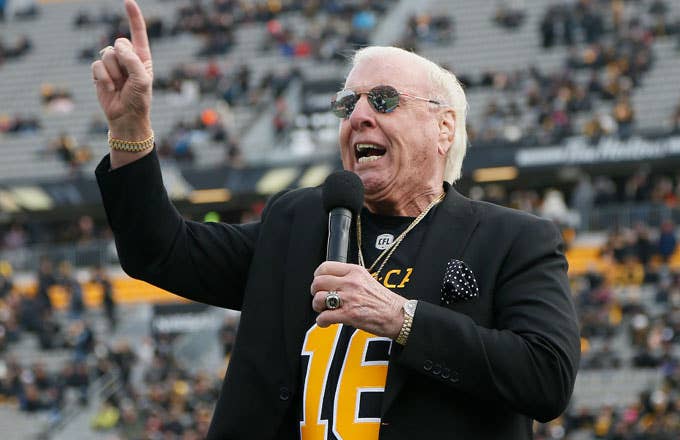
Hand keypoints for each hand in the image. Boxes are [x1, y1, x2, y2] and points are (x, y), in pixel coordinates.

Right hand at [91, 0, 151, 139]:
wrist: (126, 117)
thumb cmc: (139, 100)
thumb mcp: (142, 80)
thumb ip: (133, 60)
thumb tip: (117, 45)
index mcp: (142, 57)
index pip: (138, 33)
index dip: (134, 17)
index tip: (128, 1)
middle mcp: (127, 58)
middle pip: (119, 43)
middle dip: (123, 61)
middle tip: (128, 79)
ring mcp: (112, 64)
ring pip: (106, 54)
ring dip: (113, 72)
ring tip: (119, 86)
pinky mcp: (99, 72)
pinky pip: (97, 65)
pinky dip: (103, 77)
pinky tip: (109, 88)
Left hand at [311, 261, 405, 337]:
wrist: (398, 315)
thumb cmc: (384, 300)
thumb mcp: (367, 280)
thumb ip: (350, 278)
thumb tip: (333, 282)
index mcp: (355, 271)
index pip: (325, 267)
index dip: (318, 276)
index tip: (320, 282)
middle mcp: (351, 282)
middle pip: (318, 282)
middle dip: (315, 292)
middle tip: (320, 298)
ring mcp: (349, 298)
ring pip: (319, 299)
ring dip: (318, 307)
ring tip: (324, 310)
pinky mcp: (349, 314)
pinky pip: (324, 316)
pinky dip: (322, 321)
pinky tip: (326, 322)